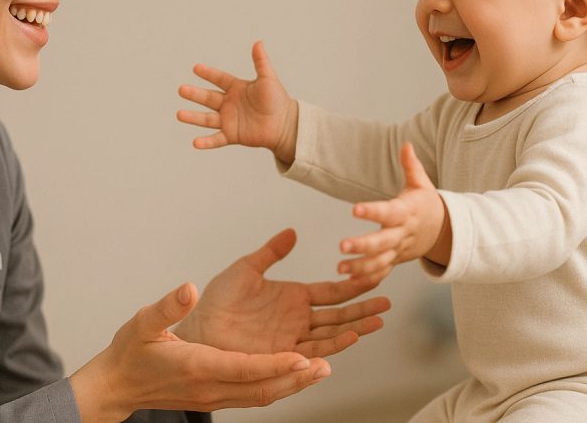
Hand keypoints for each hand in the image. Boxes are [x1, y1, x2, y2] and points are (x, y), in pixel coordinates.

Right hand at [70, 282, 331, 422]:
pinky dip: (277, 385)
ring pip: (262, 395)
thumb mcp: (142, 323)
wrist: (117, 385)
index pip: (244, 369)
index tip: (302, 357)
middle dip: (296, 379)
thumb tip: (188, 288)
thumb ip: (167, 306)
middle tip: (327, 365)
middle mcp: (211, 387)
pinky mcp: (215, 397)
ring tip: (321, 368)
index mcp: (197, 366)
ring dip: (292, 384)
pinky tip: (292, 374)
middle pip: (262, 388)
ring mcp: (214, 396)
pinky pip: (253, 395)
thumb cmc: (130, 352)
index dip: (275, 365)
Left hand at [175, 229, 390, 357]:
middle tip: (387, 303)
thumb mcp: (246, 269)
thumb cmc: (218, 301)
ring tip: (378, 321)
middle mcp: (298, 319)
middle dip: (363, 309)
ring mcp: (292, 338)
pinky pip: (312, 349)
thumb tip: (292, 232)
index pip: (331, 292)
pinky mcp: (283, 353)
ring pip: (331, 333)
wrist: (198, 329)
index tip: (374, 275)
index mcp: (293, 297)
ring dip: (355, 327)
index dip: (353, 285)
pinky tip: (350, 337)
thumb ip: (271, 252)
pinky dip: (333, 344)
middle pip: (339, 314)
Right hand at [177, 40, 298, 163]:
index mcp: (236, 88)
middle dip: (194, 94)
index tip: (196, 68)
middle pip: (208, 98)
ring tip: (179, 114)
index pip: (219, 79)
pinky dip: (206, 142)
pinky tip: (195, 143)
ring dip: (193, 117)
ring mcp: (228, 120)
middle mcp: (229, 103)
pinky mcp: (232, 135)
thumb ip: (261, 62)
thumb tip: (258, 42)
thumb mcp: (268, 79)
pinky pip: (216, 139)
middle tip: (181, 90)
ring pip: (207, 118)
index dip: (208, 74)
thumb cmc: (277, 100)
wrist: (285, 124)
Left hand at [338, 143, 450, 279]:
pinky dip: (369, 280)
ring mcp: (399, 250)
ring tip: (340, 269)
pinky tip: (349, 283)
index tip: (354, 209)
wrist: (443, 230)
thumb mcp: (421, 183)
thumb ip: (411, 165)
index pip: (388, 212)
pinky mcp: (396, 261)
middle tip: (342, 246)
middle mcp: (402, 233)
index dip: (372, 211)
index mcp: (406, 212)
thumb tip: (406, 144)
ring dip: (361, 268)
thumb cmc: (425, 203)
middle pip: (382, 242)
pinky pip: (383, 273)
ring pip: (380, 262)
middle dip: (363, 246)